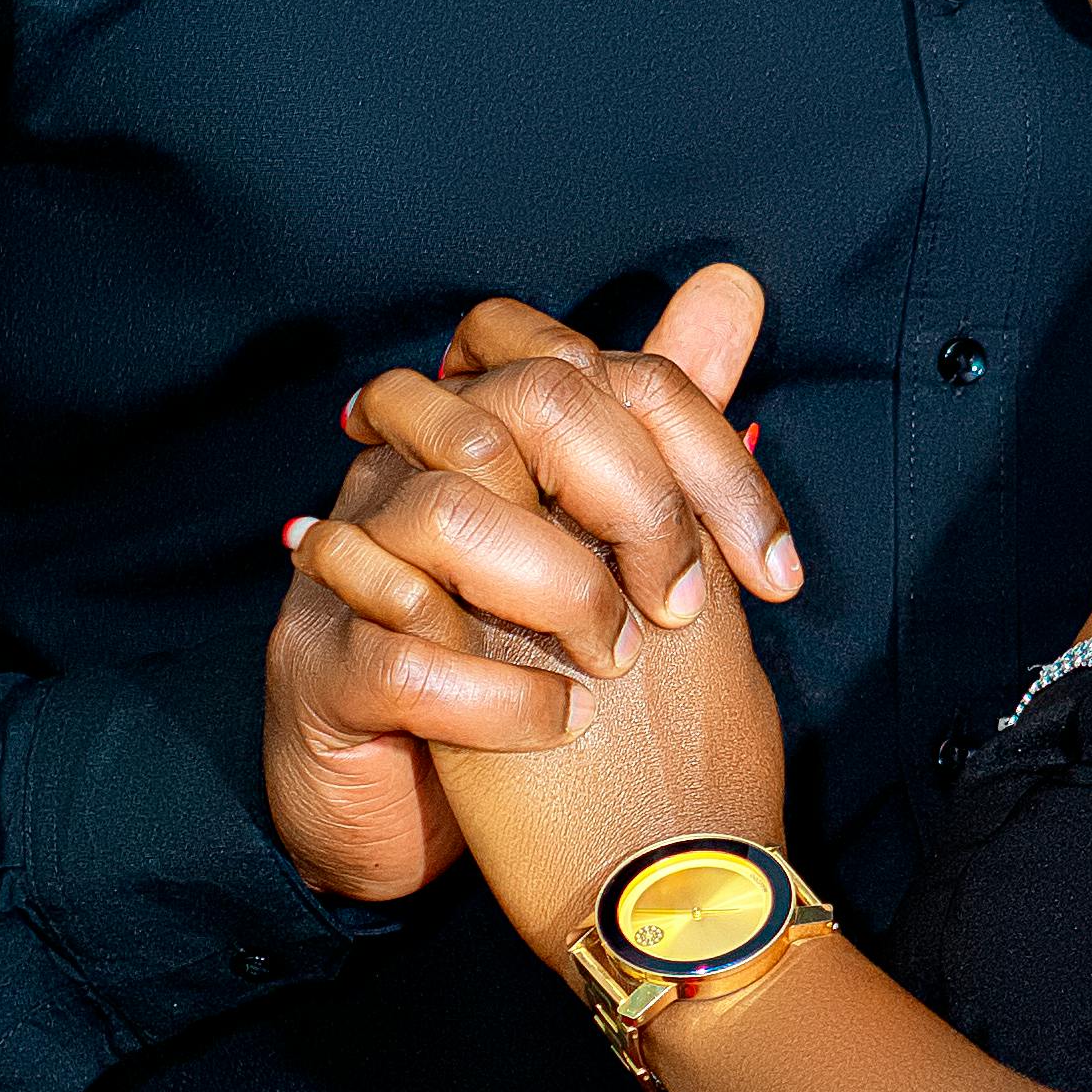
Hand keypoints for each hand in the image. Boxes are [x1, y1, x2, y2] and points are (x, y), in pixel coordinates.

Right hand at [261, 261, 787, 900]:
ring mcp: (344, 563)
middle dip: (637, 508)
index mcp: (468, 426)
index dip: (697, 449)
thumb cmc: (507, 659)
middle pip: (523, 408)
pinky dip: (502, 693)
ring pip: (448, 511)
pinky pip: (404, 650)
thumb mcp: (597, 542)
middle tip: (684, 610)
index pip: (586, 363)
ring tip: (611, 666)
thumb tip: (735, 285)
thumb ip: (655, 422)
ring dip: (563, 591)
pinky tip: (560, 721)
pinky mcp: (318, 666)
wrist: (397, 807)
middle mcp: (398, 470)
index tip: (773, 569)